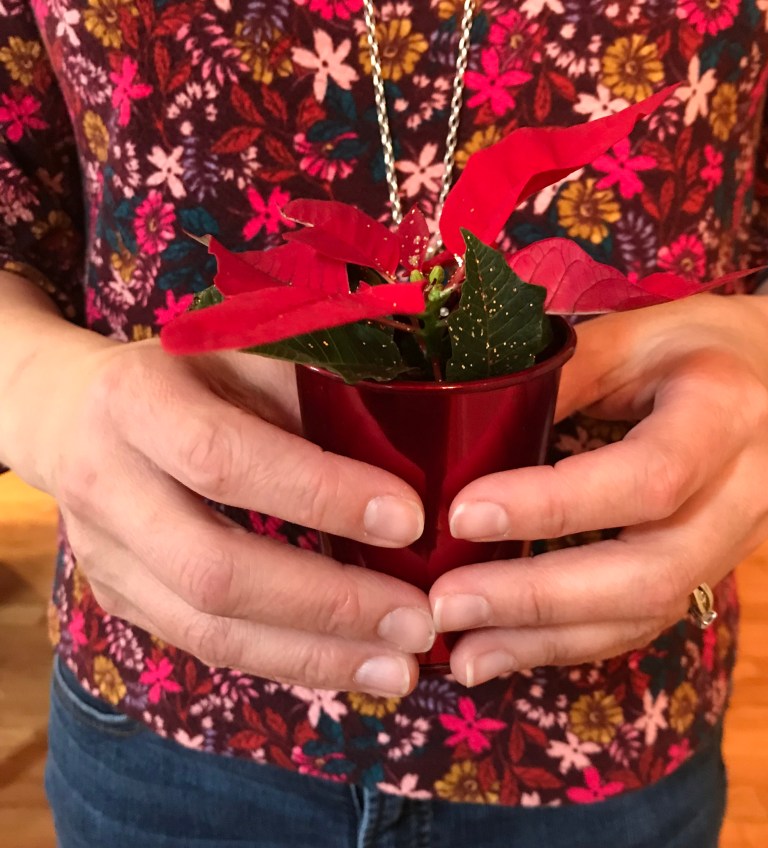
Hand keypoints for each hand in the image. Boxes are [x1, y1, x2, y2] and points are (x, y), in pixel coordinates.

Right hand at [12, 335, 432, 695]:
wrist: (72, 413)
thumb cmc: (184, 375)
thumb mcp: (238, 350)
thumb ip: (309, 385)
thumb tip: (417, 436)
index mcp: (137, 401)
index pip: (225, 459)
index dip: (319, 493)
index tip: (410, 519)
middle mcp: (107, 483)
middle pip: (214, 569)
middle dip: (329, 603)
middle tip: (418, 620)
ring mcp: (106, 555)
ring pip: (209, 630)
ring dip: (316, 655)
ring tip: (400, 668)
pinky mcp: (122, 599)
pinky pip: (208, 645)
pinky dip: (287, 661)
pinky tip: (351, 665)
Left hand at [432, 293, 767, 685]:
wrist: (761, 375)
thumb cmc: (681, 346)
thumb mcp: (621, 335)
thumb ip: (556, 378)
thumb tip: (462, 429)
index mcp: (726, 411)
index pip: (647, 477)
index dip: (553, 505)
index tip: (462, 515)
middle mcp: (744, 492)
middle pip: (649, 572)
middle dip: (538, 596)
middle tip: (445, 604)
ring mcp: (732, 544)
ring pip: (643, 614)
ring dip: (543, 639)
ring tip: (462, 652)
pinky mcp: (706, 574)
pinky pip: (637, 624)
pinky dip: (563, 642)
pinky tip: (499, 650)